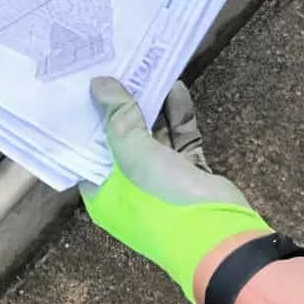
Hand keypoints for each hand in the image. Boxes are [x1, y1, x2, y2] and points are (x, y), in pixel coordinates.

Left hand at [80, 78, 269, 302]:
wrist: (218, 234)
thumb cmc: (159, 197)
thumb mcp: (131, 153)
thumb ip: (117, 116)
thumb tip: (98, 83)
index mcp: (104, 193)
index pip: (88, 151)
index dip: (88, 119)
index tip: (84, 86)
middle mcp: (128, 188)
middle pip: (122, 140)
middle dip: (123, 106)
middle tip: (117, 69)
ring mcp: (161, 181)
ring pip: (153, 136)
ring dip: (152, 107)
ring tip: (146, 70)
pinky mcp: (189, 173)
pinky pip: (179, 138)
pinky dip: (177, 115)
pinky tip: (175, 86)